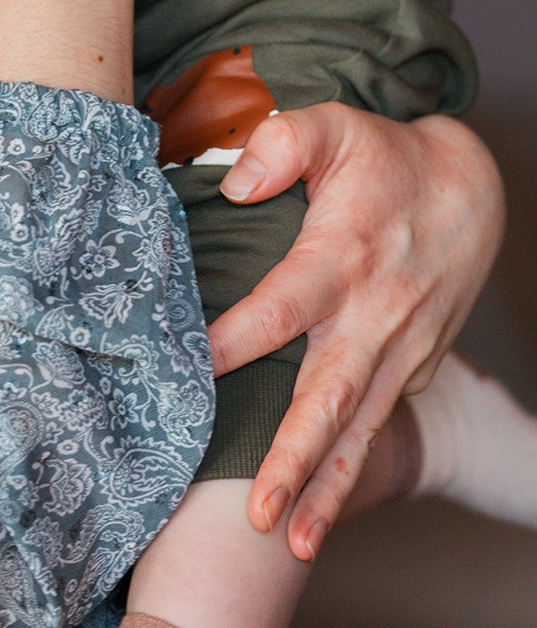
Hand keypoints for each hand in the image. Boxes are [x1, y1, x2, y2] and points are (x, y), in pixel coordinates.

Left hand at [209, 105, 503, 560]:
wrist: (471, 190)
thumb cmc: (385, 157)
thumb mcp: (335, 125)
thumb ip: (283, 143)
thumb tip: (233, 183)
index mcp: (344, 257)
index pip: (283, 306)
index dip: (239, 338)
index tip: (197, 368)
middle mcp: (373, 316)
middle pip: (328, 397)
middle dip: (293, 458)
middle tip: (255, 511)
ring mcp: (396, 350)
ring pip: (357, 430)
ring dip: (325, 490)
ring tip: (289, 542)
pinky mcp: (408, 368)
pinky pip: (372, 427)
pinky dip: (348, 472)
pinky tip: (315, 514)